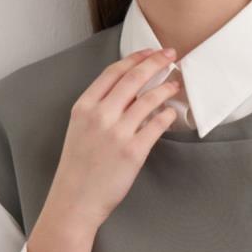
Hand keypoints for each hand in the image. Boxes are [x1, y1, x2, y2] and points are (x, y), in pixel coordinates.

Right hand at [45, 47, 184, 231]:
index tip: (150, 51)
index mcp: (85, 107)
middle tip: (171, 55)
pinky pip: (157, 125)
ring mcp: (117, 133)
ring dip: (167, 87)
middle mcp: (100, 115)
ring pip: (149, 99)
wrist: (75, 200)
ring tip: (176, 84)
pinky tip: (172, 112)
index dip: (136, 58)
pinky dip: (168, 115)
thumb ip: (100, 108)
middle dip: (156, 62)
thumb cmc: (78, 167)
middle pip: (134, 78)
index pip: (114, 71)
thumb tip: (130, 93)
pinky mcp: (133, 151)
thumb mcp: (80, 129)